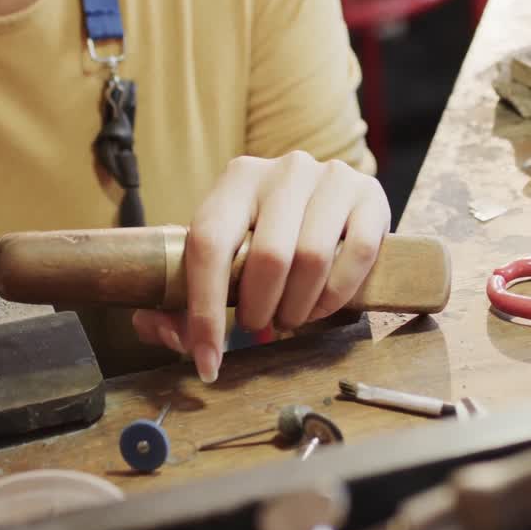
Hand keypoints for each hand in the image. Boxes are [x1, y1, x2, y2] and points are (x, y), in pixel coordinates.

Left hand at [132, 151, 390, 381]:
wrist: (331, 203)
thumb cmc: (266, 238)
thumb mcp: (223, 258)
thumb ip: (179, 302)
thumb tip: (160, 331)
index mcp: (236, 179)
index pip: (209, 243)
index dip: (204, 309)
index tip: (207, 360)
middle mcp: (284, 169)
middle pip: (266, 257)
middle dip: (259, 311)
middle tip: (259, 327)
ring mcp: (331, 177)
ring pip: (311, 259)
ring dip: (298, 308)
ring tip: (291, 317)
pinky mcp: (369, 194)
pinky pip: (357, 253)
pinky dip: (337, 295)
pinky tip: (323, 305)